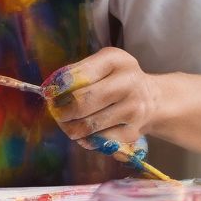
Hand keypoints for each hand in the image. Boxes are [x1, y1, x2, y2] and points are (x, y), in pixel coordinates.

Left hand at [43, 47, 157, 148]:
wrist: (152, 99)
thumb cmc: (116, 79)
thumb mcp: (101, 65)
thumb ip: (76, 73)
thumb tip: (48, 89)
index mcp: (117, 60)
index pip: (78, 75)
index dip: (58, 88)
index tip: (49, 95)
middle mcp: (128, 83)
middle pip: (81, 103)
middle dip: (61, 112)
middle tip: (56, 113)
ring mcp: (132, 109)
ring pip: (88, 125)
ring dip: (70, 128)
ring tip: (67, 124)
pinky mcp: (133, 132)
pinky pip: (98, 140)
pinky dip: (86, 139)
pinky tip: (85, 133)